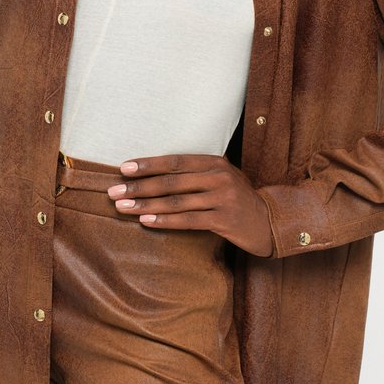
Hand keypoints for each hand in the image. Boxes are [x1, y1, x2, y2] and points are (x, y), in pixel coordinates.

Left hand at [106, 153, 273, 256]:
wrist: (270, 222)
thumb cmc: (237, 200)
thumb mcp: (220, 179)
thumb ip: (194, 174)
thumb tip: (152, 176)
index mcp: (215, 162)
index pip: (175, 161)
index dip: (148, 164)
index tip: (123, 168)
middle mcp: (219, 177)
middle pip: (171, 181)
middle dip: (139, 186)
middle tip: (113, 191)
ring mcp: (223, 198)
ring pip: (176, 201)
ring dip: (146, 204)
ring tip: (123, 207)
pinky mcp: (225, 220)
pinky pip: (188, 220)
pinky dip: (165, 220)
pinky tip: (146, 220)